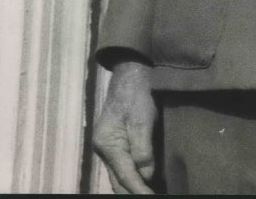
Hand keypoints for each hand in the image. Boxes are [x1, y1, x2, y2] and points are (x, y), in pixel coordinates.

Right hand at [93, 59, 156, 193]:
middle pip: (117, 180)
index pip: (125, 175)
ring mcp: (107, 144)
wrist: (131, 70)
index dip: (140, 190)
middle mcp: (103, 147)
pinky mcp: (114, 140)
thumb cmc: (138, 92)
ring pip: (118, 174)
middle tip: (152, 197)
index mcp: (107, 143)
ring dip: (131, 186)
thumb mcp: (142, 119)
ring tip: (148, 192)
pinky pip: (121, 164)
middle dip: (133, 192)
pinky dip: (130, 175)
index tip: (153, 198)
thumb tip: (146, 176)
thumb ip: (143, 149)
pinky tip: (142, 180)